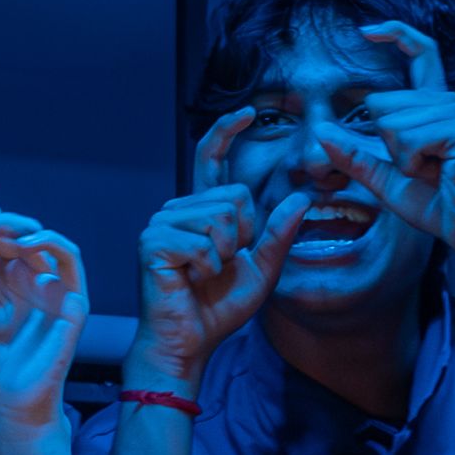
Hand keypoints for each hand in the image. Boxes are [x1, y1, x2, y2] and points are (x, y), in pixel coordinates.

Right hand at [132, 105, 303, 387]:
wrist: (189, 342)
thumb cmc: (218, 308)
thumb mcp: (262, 270)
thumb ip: (279, 236)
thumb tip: (302, 199)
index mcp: (201, 212)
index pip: (212, 160)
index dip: (227, 132)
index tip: (248, 112)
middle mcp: (178, 210)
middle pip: (234, 196)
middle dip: (243, 236)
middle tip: (220, 266)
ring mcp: (161, 223)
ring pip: (220, 217)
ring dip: (225, 254)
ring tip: (204, 274)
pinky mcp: (153, 242)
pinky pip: (203, 242)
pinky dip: (208, 267)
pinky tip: (191, 280)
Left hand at [320, 18, 454, 267]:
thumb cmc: (437, 204)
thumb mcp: (385, 178)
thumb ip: (355, 156)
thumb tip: (321, 132)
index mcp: (435, 104)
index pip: (421, 51)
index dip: (395, 33)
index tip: (366, 30)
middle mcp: (449, 100)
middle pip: (380, 102)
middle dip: (387, 143)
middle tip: (422, 167)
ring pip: (390, 123)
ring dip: (401, 158)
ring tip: (433, 172)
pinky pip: (407, 138)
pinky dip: (411, 164)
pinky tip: (437, 173)